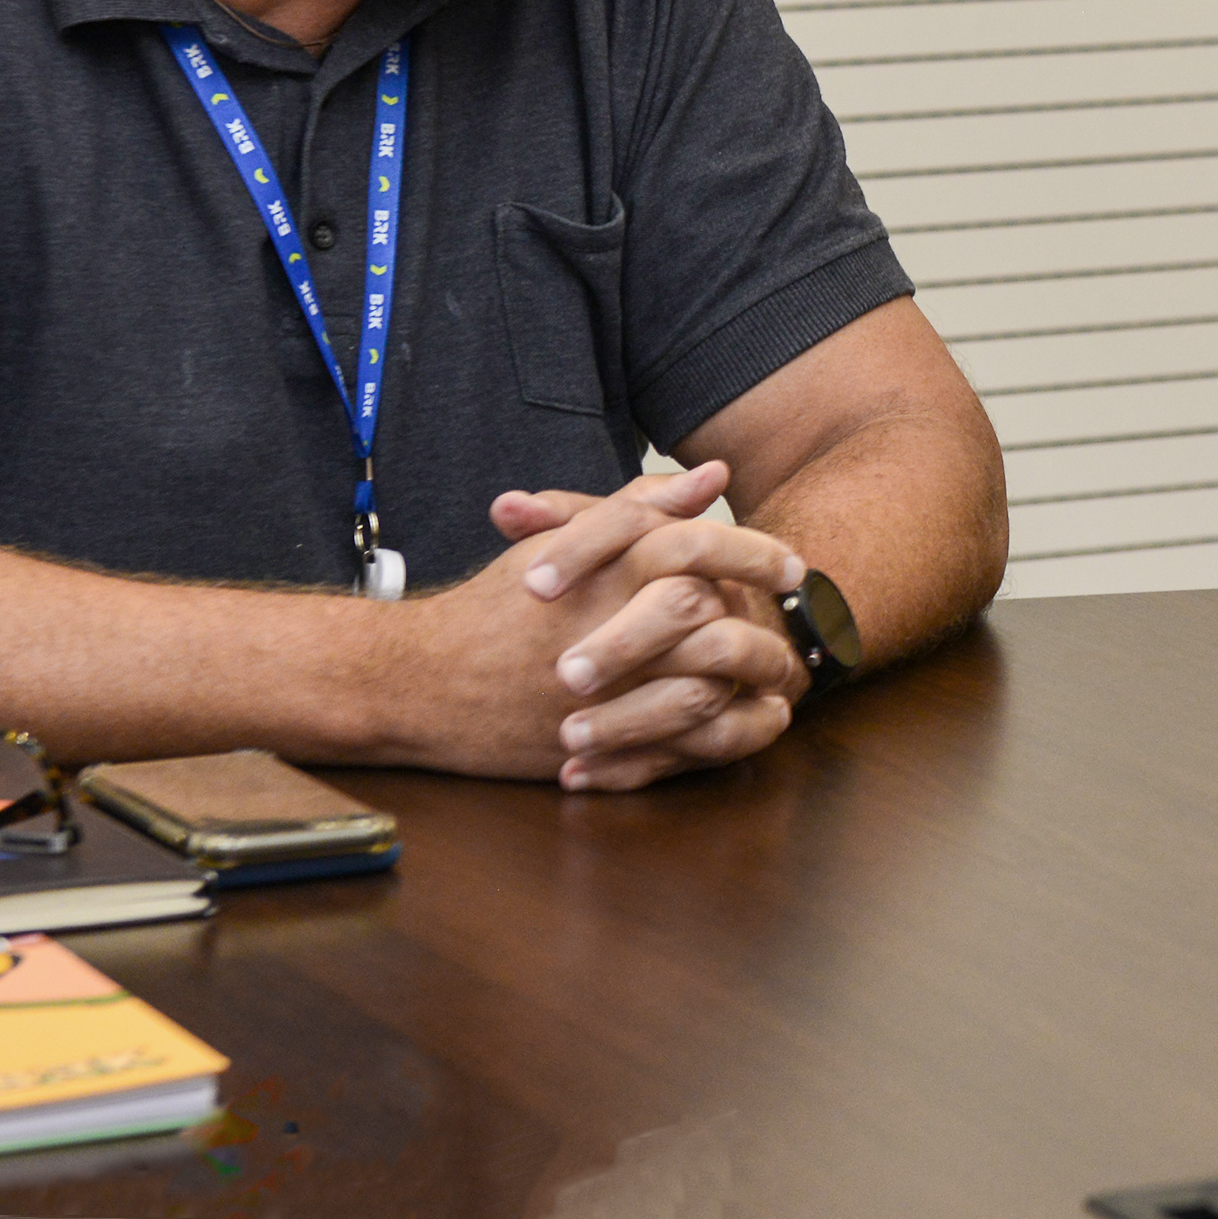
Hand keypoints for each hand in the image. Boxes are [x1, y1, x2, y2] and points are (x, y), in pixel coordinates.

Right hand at [382, 462, 804, 790]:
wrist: (419, 683)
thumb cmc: (497, 607)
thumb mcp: (564, 543)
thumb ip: (641, 506)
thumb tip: (712, 475)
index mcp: (603, 570)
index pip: (696, 546)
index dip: (754, 552)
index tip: (791, 564)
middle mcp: (606, 626)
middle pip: (711, 612)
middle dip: (766, 615)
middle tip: (798, 617)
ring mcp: (602, 690)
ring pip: (705, 681)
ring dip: (755, 676)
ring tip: (785, 672)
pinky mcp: (598, 743)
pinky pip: (681, 742)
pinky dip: (730, 731)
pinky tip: (758, 719)